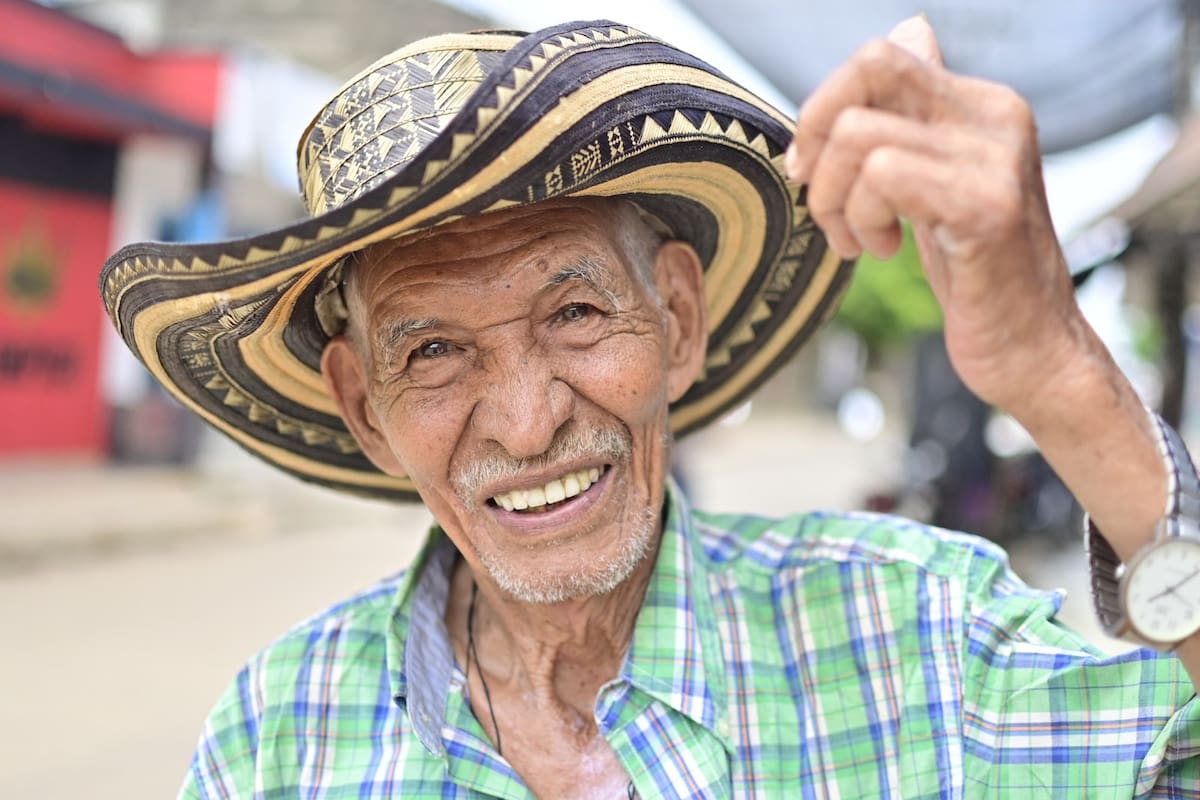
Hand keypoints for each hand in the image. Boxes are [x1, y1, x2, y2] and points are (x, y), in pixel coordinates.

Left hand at [786, 16, 1091, 417]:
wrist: (1032, 348)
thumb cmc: (977, 273)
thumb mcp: (940, 180)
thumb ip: (920, 114)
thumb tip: (911, 29)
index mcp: (982, 104)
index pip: (880, 57)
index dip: (823, 108)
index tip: (810, 169)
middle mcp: (996, 115)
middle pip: (869, 69)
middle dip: (816, 137)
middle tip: (820, 200)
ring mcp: (995, 158)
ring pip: (860, 134)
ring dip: (834, 199)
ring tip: (860, 241)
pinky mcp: (986, 206)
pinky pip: (883, 175)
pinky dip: (859, 217)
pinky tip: (881, 251)